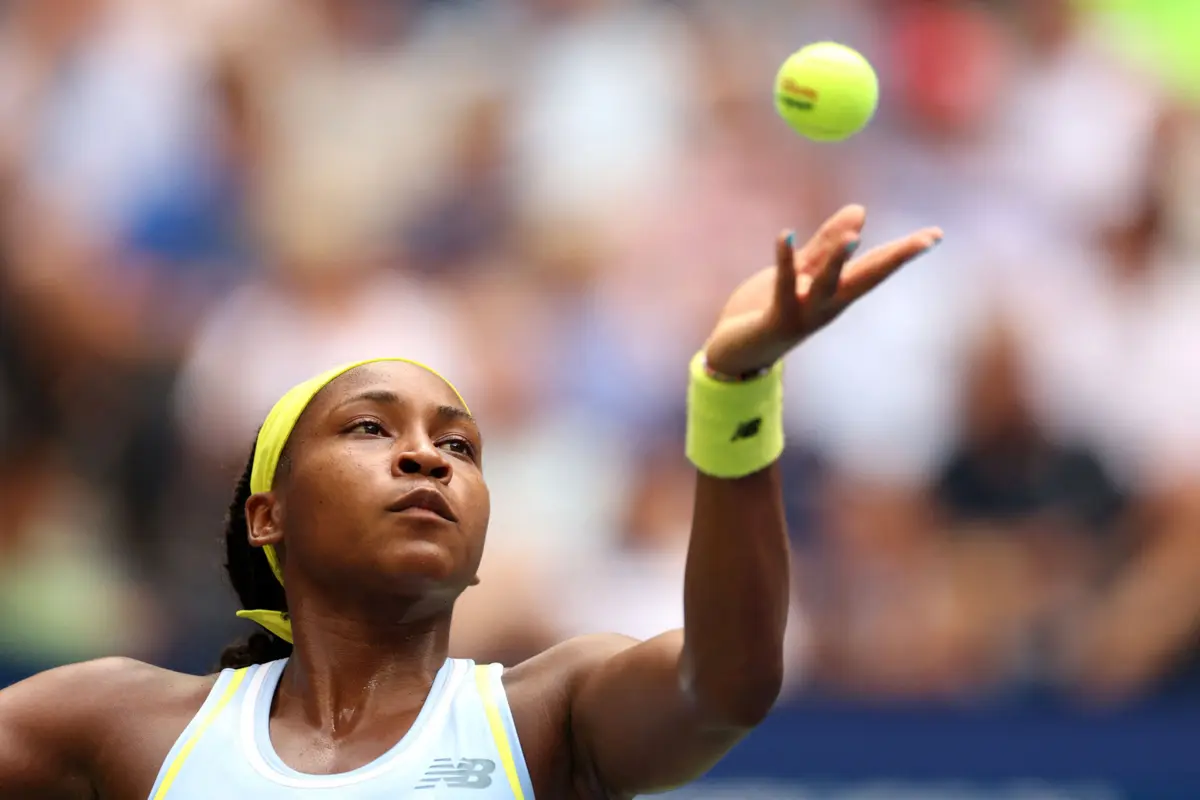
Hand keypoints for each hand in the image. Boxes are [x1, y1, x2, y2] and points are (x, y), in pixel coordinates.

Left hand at [703, 205, 942, 376]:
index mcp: (838, 293)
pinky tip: (785, 234)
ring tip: (853, 237)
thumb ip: (827, 244)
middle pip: (867, 278)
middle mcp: (828, 304)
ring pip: (827, 284)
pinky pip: (783, 285)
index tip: (936, 235)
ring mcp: (805, 312)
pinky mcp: (777, 316)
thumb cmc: (772, 309)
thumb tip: (860, 210)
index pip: (877, 267)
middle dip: (895, 259)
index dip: (905, 252)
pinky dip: (784, 260)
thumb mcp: (803, 272)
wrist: (738, 351)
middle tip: (925, 240)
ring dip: (839, 262)